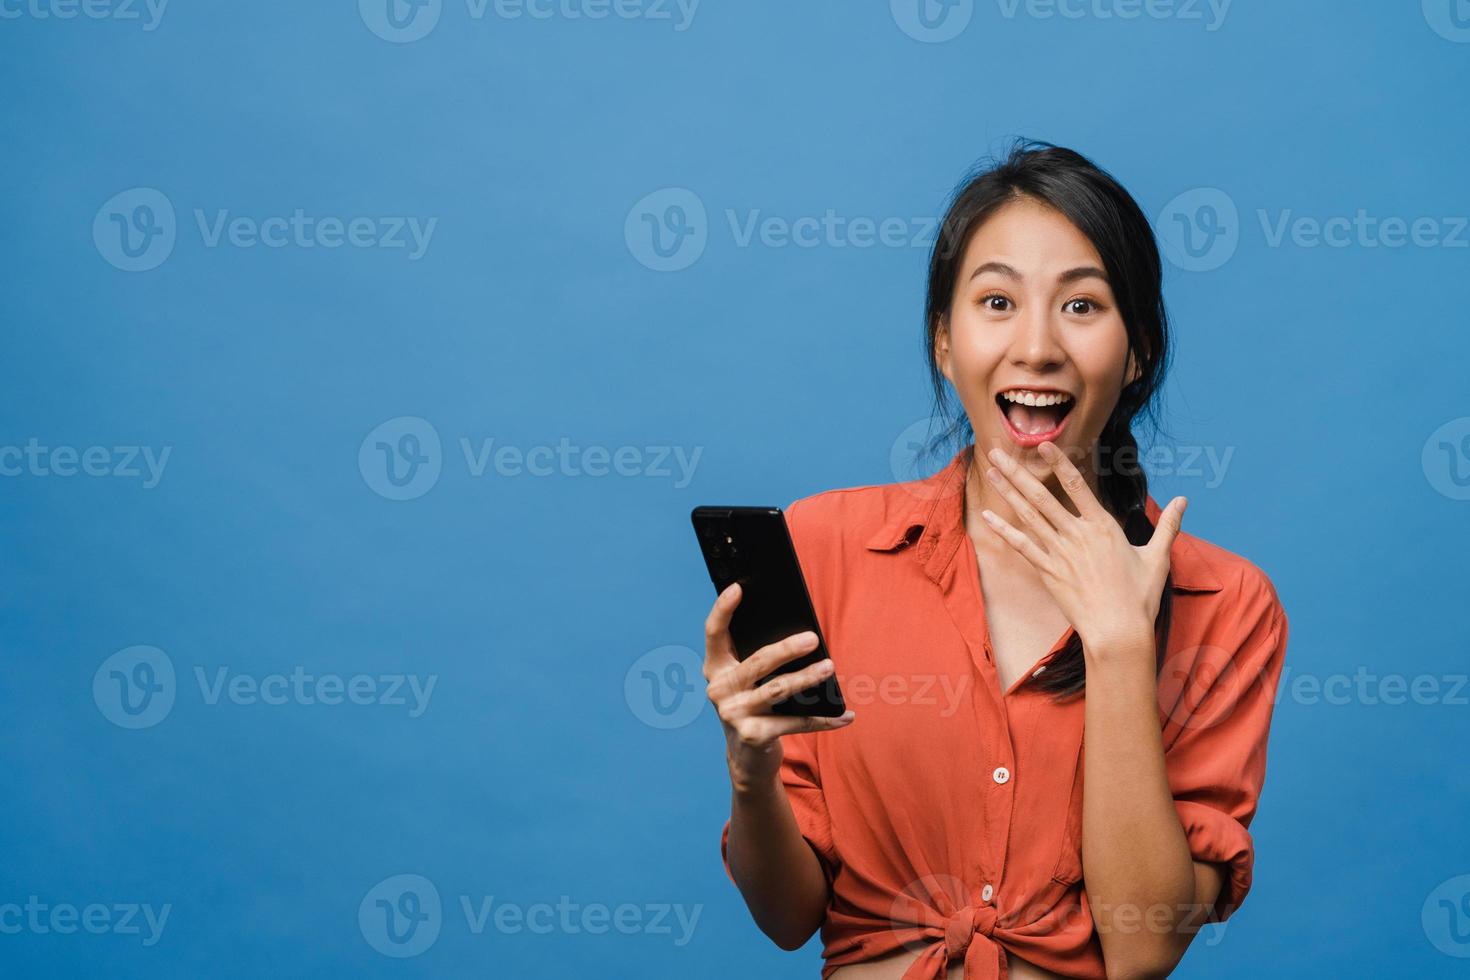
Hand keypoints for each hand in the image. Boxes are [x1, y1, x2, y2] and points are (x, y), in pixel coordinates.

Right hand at [702, 583, 854, 791]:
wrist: (747, 758)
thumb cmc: (753, 705)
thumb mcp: (746, 681)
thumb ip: (758, 658)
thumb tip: (801, 636)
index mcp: (715, 668)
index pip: (714, 633)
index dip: (723, 609)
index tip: (738, 587)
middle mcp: (719, 689)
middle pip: (757, 662)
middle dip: (787, 649)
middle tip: (812, 638)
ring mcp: (733, 714)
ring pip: (777, 690)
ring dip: (807, 678)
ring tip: (829, 667)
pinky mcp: (753, 736)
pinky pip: (795, 723)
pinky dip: (824, 719)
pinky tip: (845, 715)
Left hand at [977, 442, 1186, 659]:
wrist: (1117, 631)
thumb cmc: (1139, 597)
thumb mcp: (1157, 557)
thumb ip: (1168, 525)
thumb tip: (1185, 499)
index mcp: (1103, 526)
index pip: (1077, 485)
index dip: (1059, 462)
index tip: (1043, 445)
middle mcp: (1077, 535)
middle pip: (1042, 496)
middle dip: (1017, 472)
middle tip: (996, 452)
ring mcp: (1059, 553)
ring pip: (1028, 515)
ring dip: (1008, 492)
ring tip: (991, 472)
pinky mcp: (1048, 572)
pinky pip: (1021, 546)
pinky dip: (1004, 530)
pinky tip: (987, 517)